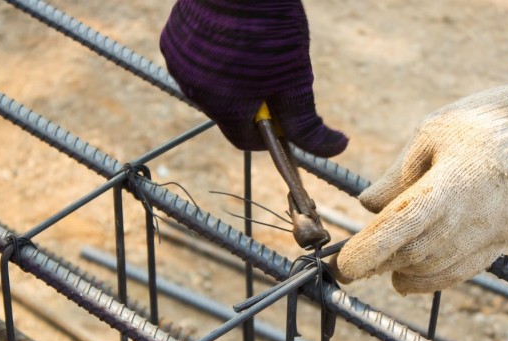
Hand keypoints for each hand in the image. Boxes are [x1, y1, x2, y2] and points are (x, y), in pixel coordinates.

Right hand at [160, 0, 347, 156]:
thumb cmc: (270, 24)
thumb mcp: (296, 78)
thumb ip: (307, 122)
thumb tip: (335, 149)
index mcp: (224, 106)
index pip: (247, 140)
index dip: (271, 134)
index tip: (287, 119)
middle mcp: (194, 89)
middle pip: (229, 113)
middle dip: (254, 103)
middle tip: (275, 76)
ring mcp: (178, 63)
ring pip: (212, 87)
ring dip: (235, 80)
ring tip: (255, 51)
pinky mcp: (172, 40)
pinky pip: (196, 62)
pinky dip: (216, 59)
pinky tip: (233, 38)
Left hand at [336, 85, 507, 293]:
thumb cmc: (476, 125)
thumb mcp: (429, 134)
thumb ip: (397, 175)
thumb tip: (368, 206)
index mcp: (451, 181)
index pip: (403, 225)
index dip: (371, 249)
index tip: (343, 267)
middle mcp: (472, 215)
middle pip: (414, 252)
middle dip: (377, 262)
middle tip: (348, 266)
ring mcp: (490, 234)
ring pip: (434, 269)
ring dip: (400, 272)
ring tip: (378, 266)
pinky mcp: (499, 243)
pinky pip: (458, 274)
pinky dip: (428, 280)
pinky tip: (405, 277)